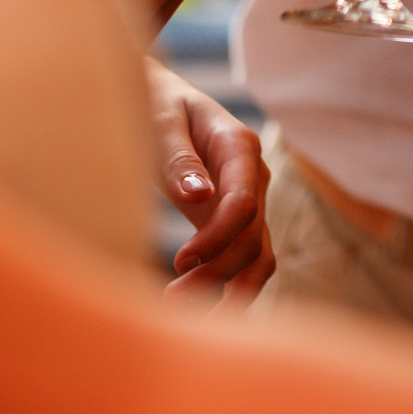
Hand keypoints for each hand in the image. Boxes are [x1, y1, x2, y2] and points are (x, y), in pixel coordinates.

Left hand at [147, 59, 271, 305]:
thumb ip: (178, 157)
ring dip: (229, 292)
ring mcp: (249, 199)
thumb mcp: (158, 119)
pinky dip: (228, 288)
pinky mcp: (234, 220)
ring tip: (185, 316)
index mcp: (239, 147)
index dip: (216, 240)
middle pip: (253, 240)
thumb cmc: (154, 102)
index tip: (178, 263)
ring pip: (258, 258)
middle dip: (217, 276)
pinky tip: (198, 310)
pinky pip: (245, 260)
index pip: (243, 205)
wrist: (158, 96)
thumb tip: (199, 195)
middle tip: (169, 302)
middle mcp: (253, 176)